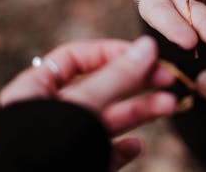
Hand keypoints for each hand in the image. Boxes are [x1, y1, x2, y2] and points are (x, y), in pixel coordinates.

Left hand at [0, 36, 176, 170]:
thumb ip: (117, 77)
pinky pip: (103, 152)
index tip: (143, 54)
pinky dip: (122, 149)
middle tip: (167, 78)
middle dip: (135, 82)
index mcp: (36, 91)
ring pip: (107, 120)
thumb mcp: (83, 105)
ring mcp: (65, 142)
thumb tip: (147, 46)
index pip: (75, 59)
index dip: (110, 52)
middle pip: (100, 87)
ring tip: (169, 105)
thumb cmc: (45, 152)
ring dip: (139, 111)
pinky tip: (135, 146)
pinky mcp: (78, 165)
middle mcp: (51, 115)